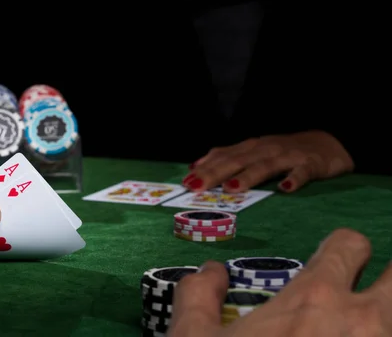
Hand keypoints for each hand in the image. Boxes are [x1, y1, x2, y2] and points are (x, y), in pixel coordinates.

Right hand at [169, 228, 391, 336]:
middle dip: (388, 280)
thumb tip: (212, 270)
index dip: (342, 250)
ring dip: (382, 325)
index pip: (350, 245)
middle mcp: (362, 324)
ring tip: (354, 336)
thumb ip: (199, 296)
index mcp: (314, 299)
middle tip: (363, 304)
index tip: (333, 264)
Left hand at [182, 131, 353, 192]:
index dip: (204, 168)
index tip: (186, 182)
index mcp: (250, 148)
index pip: (223, 156)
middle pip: (237, 161)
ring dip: (248, 176)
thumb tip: (196, 168)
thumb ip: (228, 159)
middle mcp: (265, 149)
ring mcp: (288, 156)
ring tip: (232, 188)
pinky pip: (302, 172)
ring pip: (265, 166)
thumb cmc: (284, 152)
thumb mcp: (255, 153)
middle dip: (215, 173)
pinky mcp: (311, 164)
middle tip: (197, 186)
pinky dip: (294, 179)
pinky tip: (285, 189)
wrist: (329, 142)